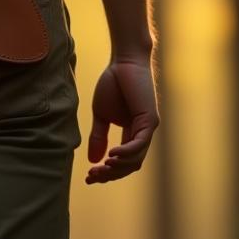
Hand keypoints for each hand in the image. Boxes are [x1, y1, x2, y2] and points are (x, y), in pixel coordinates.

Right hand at [85, 57, 158, 183]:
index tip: (88, 177)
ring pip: (135, 160)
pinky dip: (125, 153)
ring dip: (117, 167)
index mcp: (132, 134)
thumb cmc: (113, 84)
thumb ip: (98, 137)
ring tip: (101, 167)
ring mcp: (148, 128)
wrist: (124, 61)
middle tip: (92, 175)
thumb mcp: (101, 115)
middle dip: (111, 174)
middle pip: (129, 166)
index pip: (122, 162)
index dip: (106, 173)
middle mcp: (143, 134)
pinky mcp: (150, 120)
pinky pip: (139, 145)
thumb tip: (93, 161)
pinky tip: (111, 155)